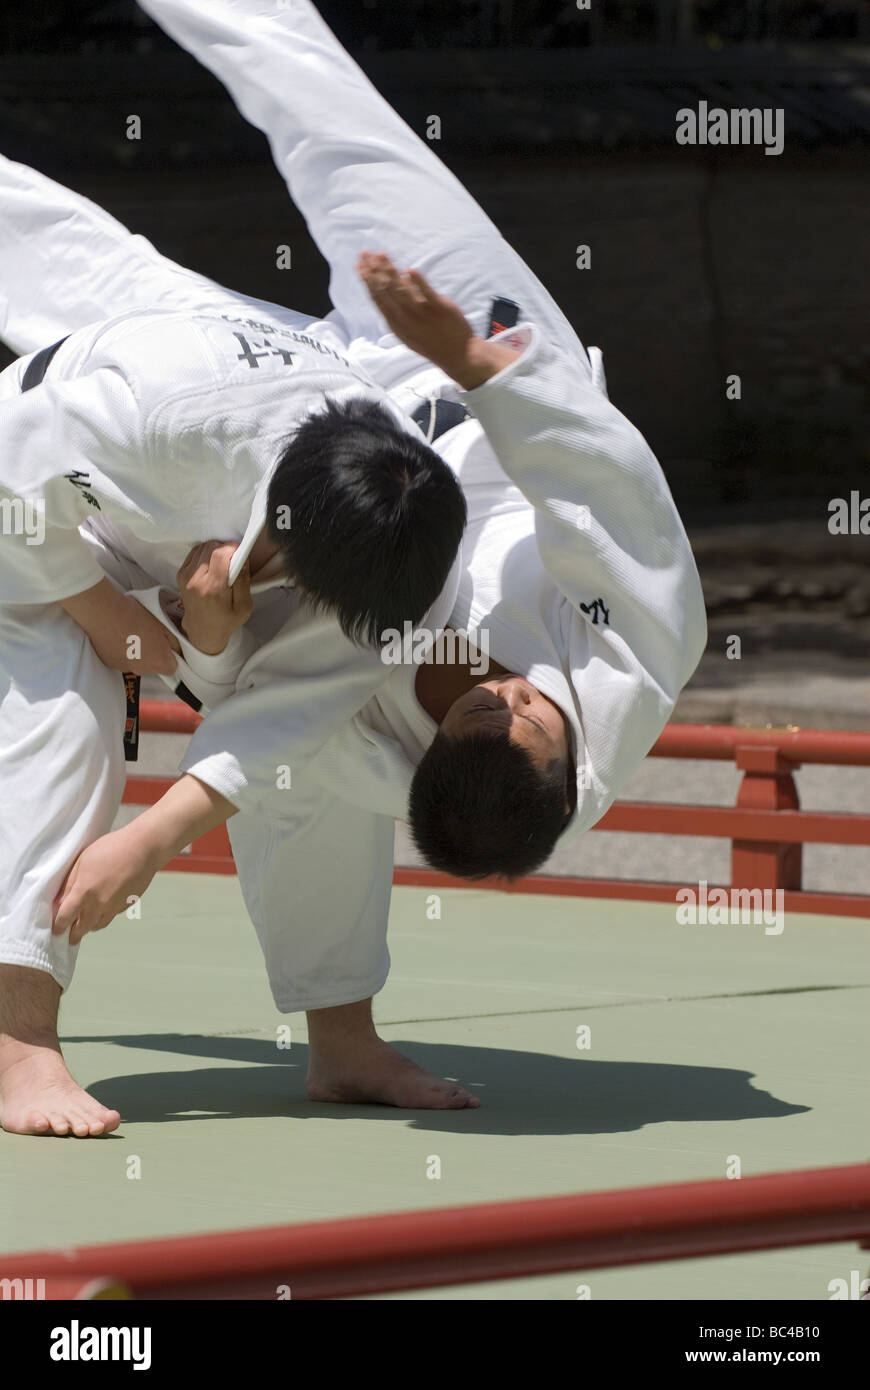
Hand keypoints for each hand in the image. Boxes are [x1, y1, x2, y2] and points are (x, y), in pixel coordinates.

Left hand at [52, 825, 158, 945]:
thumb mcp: (82, 861)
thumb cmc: (111, 848)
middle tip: (71, 938)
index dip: (59, 926)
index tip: (56, 930)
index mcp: (84, 891)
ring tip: (86, 925)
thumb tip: (61, 901)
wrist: (143, 848)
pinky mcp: (127, 904)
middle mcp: (99, 904)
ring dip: (90, 926)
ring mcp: (115, 906)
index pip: (66, 917)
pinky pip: (112, 915)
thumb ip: (70, 883)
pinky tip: (104, 908)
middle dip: (75, 934)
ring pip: (99, 924)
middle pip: (83, 927)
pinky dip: (105, 915)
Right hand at [61, 578, 179, 675]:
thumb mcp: (163, 624)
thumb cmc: (136, 615)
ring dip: (136, 651)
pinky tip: (118, 634)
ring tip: (130, 632)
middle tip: (147, 634)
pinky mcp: (109, 663)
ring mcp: (124, 668)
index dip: (171, 656)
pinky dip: (121, 650)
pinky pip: (120, 658)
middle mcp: (143, 670)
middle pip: (153, 665)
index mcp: (159, 662)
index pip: (172, 668)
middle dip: (152, 652)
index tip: (166, 645)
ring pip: (136, 662)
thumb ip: (174, 641)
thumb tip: (176, 648)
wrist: (105, 612)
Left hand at [176, 540, 252, 654]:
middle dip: (225, 548)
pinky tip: (212, 564)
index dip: (232, 548)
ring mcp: (186, 576)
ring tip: (223, 563)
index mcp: (213, 589)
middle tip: (233, 559)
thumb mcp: (244, 607)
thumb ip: (244, 582)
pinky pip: (195, 552)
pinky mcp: (181, 574)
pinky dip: (206, 553)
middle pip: (211, 547)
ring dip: (215, 550)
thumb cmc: (226, 621)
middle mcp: (196, 580)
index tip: (240, 553)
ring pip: (203, 547)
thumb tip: (242, 559)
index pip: (220, 554)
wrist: (202, 631)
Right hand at [356, 250, 476, 370]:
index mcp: (396, 324)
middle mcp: (406, 318)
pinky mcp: (440, 309)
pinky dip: (418, 281)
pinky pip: (427, 293)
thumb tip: (383, 291)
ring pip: (402, 289)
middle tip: (365, 253)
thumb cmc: (429, 341)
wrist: (456, 355)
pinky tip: (409, 269)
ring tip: (381, 254)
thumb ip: (394, 314)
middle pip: (385, 290)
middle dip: (373, 270)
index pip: (377, 298)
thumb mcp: (406, 333)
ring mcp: (422, 313)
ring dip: (390, 270)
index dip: (366, 280)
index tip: (359, 264)